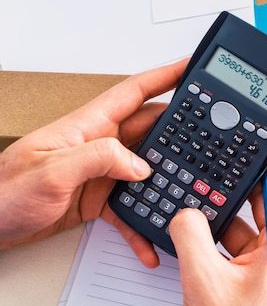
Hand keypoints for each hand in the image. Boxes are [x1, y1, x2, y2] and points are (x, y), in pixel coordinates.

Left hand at [0, 59, 187, 267]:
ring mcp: (102, 171)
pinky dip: (143, 223)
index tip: (191, 68)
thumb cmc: (4, 193)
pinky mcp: (99, 197)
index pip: (135, 92)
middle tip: (208, 137)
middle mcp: (99, 144)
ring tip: (187, 191)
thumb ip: (99, 158)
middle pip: (150, 130)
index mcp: (88, 125)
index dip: (165, 76)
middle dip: (181, 132)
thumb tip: (140, 164)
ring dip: (167, 181)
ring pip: (148, 168)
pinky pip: (131, 206)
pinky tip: (151, 237)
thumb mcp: (51, 170)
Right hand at [169, 143, 266, 305]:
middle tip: (229, 161)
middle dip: (247, 182)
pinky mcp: (255, 279)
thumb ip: (191, 237)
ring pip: (249, 226)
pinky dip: (221, 237)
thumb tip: (186, 214)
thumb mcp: (205, 282)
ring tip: (206, 198)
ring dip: (229, 213)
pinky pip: (239, 247)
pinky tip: (199, 233)